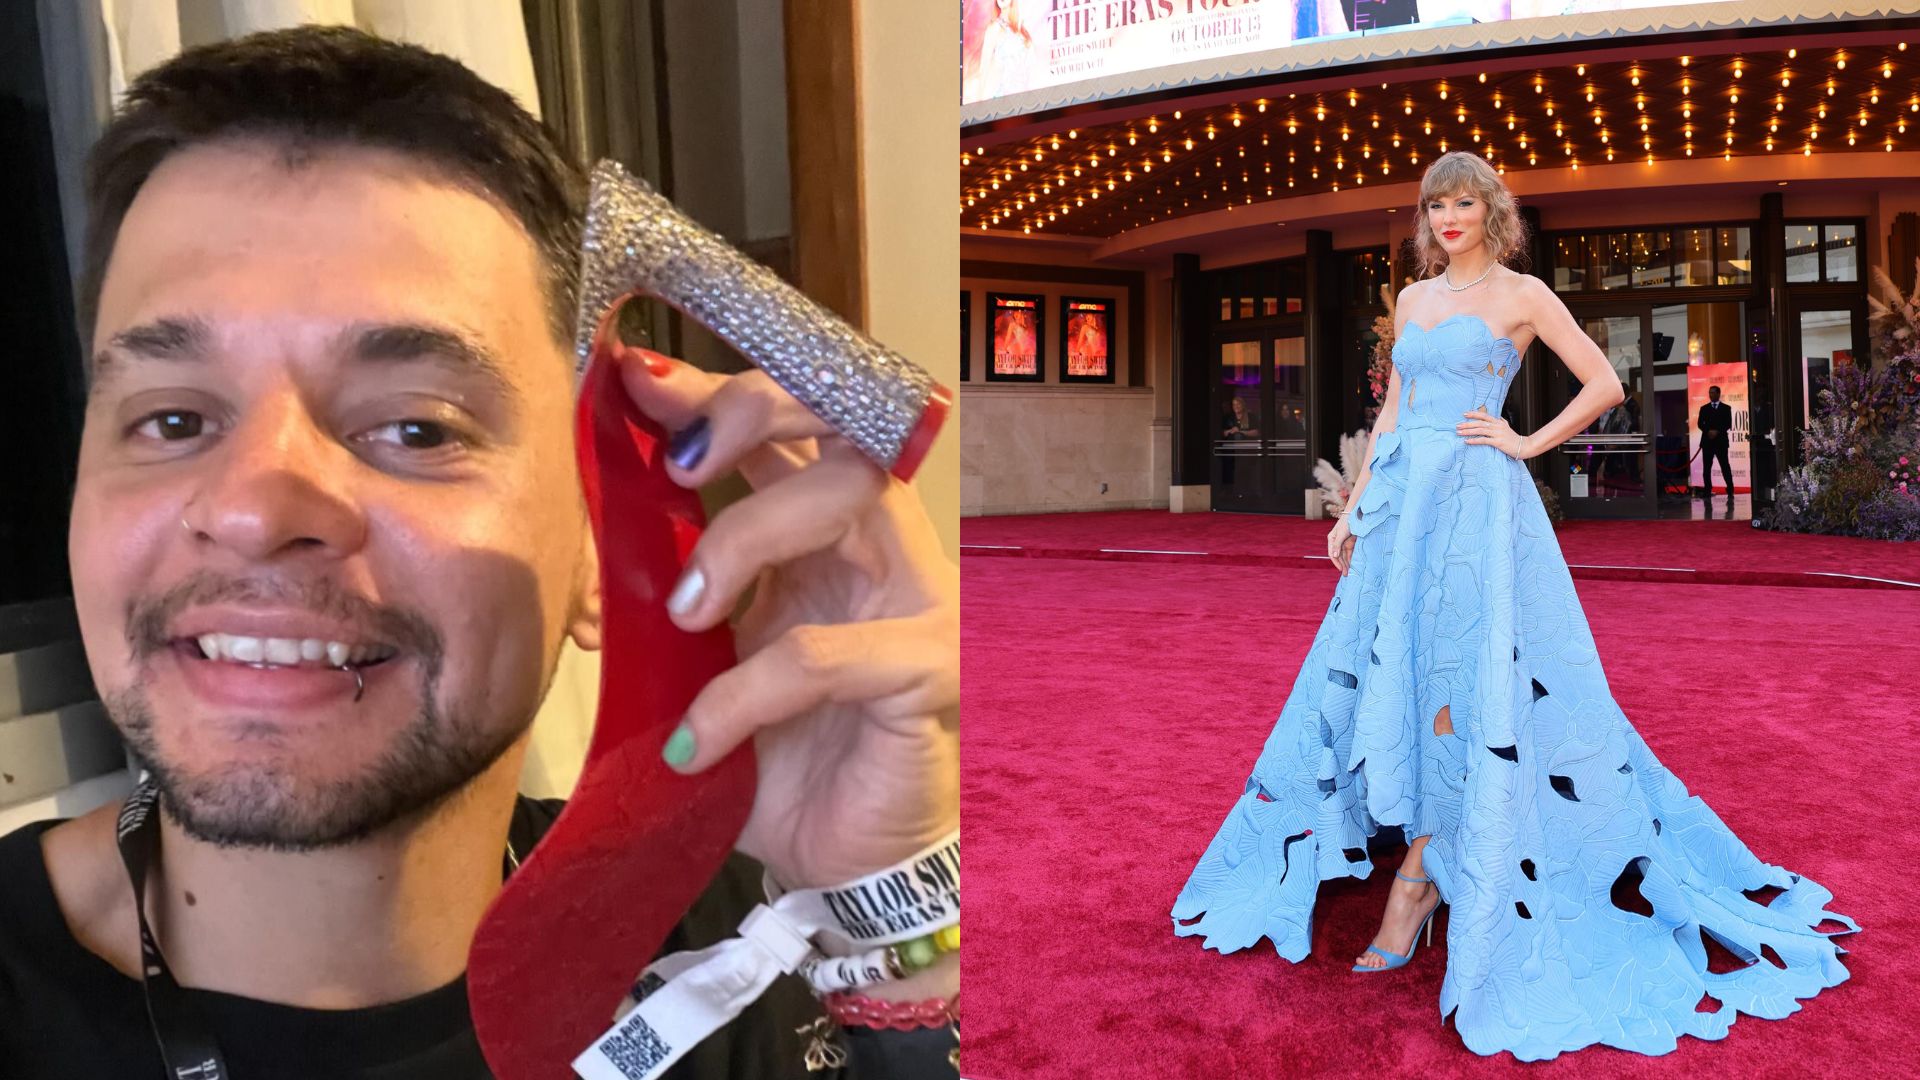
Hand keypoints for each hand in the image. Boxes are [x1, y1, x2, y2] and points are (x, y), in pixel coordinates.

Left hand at [609, 341, 958, 891]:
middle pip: (839, 417)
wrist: (843, 863)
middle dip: (751, 413)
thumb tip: (589, 529)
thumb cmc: (780, 755)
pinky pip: (826, 650)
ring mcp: (918, 598)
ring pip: (848, 495)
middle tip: (678, 464)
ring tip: (683, 613)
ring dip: (744, 537)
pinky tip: (697, 742)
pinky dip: (744, 692)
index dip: (716, 390)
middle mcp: (883, 545)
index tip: (636, 382)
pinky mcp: (930, 669)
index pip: (789, 422)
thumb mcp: (707, 659)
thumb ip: (674, 589)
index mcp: (828, 531)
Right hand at [1327, 514, 1355, 575]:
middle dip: (1342, 565)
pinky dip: (1351, 559)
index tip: (1341, 569)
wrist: (1356, 515)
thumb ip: (1337, 545)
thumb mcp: (1341, 534)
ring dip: (1346, 564)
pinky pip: (1350, 553)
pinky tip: (1352, 565)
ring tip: (1348, 572)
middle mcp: (1336, 542)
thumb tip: (1333, 556)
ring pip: (1344, 556)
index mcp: (1331, 539)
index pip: (1332, 554)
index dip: (1336, 562)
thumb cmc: (1347, 522)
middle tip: (1345, 574)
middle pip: (1338, 556)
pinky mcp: (1350, 543)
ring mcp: (1344, 543)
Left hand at [1458, 409, 1531, 459]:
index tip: (1464, 414)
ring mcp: (1498, 434)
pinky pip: (1484, 440)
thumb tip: (1498, 418)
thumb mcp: (1507, 427)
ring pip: (1480, 430)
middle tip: (1457, 425)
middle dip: (1467, 424)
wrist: (1524, 446)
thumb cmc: (1513, 438)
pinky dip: (1474, 440)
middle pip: (1480, 423)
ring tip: (1459, 433)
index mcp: (1498, 422)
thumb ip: (1502, 422)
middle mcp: (1497, 426)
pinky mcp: (1498, 442)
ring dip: (1468, 431)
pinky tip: (1467, 441)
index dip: (1474, 414)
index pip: (1484, 415)